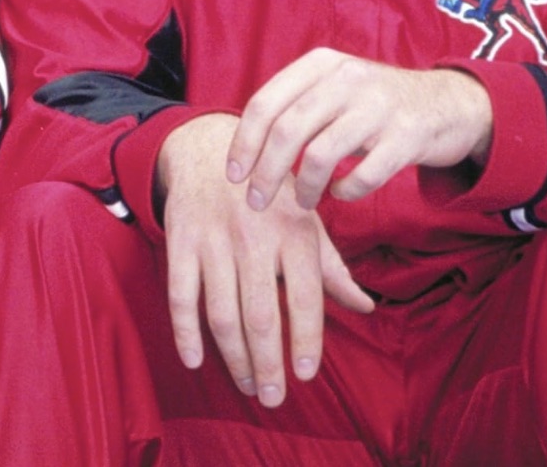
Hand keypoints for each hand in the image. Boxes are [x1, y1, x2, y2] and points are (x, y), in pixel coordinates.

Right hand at [158, 113, 372, 408]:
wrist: (207, 148)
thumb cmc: (268, 193)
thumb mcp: (307, 219)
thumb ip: (332, 268)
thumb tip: (366, 307)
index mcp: (295, 232)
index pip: (306, 298)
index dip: (307, 339)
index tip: (306, 374)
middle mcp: (255, 237)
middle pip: (261, 315)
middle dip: (268, 363)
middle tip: (273, 398)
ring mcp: (214, 240)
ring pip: (221, 312)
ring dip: (234, 357)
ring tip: (247, 385)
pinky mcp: (180, 241)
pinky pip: (180, 295)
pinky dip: (185, 332)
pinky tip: (195, 360)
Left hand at [229, 48, 492, 213]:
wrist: (448, 103)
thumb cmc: (373, 104)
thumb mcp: (333, 86)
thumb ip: (293, 105)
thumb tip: (243, 149)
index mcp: (321, 63)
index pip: (265, 103)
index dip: (243, 142)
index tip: (233, 175)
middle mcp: (348, 78)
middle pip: (288, 130)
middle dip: (265, 172)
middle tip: (256, 202)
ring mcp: (380, 106)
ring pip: (320, 155)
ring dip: (303, 188)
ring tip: (302, 202)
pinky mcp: (409, 136)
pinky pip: (364, 175)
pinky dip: (345, 192)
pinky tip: (340, 193)